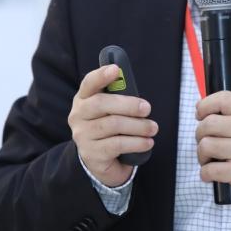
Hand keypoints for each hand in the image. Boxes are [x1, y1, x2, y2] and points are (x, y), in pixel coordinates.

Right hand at [68, 64, 157, 186]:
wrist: (99, 161)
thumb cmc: (110, 129)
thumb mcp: (112, 112)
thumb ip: (119, 100)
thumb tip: (139, 99)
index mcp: (83, 99)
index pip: (89, 83)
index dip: (101, 75)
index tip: (116, 69)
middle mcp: (78, 115)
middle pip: (101, 104)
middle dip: (128, 105)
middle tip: (147, 109)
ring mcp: (82, 135)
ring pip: (112, 125)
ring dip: (138, 126)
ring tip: (152, 128)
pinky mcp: (91, 153)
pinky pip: (117, 144)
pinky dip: (136, 143)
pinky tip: (147, 142)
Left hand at [195, 92, 230, 200]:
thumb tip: (202, 108)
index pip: (223, 100)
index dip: (205, 105)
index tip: (200, 114)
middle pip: (209, 124)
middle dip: (200, 132)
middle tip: (206, 139)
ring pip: (206, 146)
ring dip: (202, 153)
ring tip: (209, 157)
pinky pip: (209, 170)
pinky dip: (205, 172)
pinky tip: (211, 172)